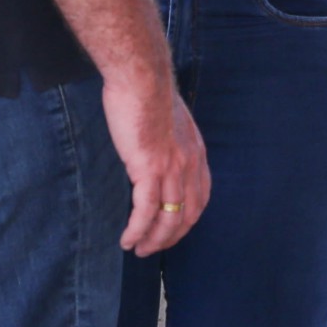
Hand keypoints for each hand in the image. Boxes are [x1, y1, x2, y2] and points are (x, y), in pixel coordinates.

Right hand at [102, 74, 209, 256]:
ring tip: (138, 249)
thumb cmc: (148, 90)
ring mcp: (171, 168)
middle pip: (187, 215)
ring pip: (168, 219)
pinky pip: (145, 212)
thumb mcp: (170, 118)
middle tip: (153, 248)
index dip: (187, 219)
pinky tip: (126, 240)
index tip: (172, 229)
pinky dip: (137, 231)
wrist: (141, 76)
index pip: (200, 197)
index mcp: (196, 151)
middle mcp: (189, 164)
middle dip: (171, 237)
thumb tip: (157, 147)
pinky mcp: (148, 169)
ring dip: (154, 241)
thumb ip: (170, 138)